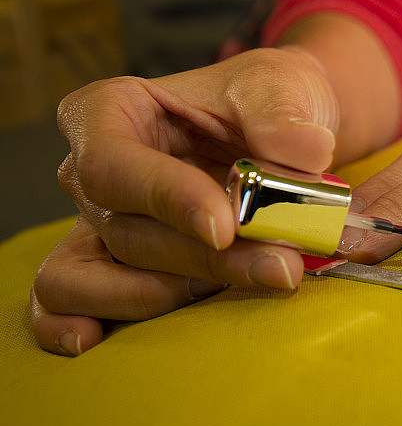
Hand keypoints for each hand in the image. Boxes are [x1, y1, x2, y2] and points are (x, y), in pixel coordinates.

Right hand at [31, 47, 340, 355]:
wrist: (282, 131)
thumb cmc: (266, 101)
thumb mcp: (280, 87)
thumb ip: (283, 114)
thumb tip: (303, 151)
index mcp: (112, 112)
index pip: (114, 162)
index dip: (165, 198)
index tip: (225, 225)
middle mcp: (95, 172)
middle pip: (127, 229)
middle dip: (208, 258)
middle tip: (282, 264)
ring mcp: (102, 224)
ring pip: (115, 275)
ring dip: (186, 290)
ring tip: (259, 280)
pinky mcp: (119, 265)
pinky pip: (74, 300)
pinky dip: (84, 319)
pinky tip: (95, 338)